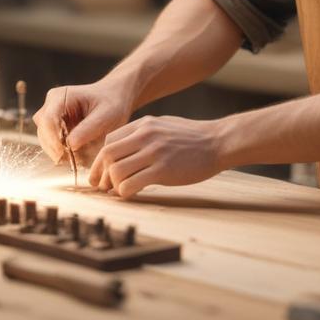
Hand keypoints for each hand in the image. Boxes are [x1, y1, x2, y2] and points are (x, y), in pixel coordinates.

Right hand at [32, 80, 135, 163]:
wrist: (114, 99)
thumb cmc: (111, 103)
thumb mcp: (106, 115)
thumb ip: (88, 128)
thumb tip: (70, 145)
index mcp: (61, 96)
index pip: (48, 119)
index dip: (53, 138)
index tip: (64, 153)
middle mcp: (52, 105)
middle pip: (43, 130)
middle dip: (55, 147)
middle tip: (72, 160)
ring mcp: (51, 116)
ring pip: (45, 138)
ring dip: (57, 151)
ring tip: (75, 159)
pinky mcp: (55, 127)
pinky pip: (51, 143)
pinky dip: (61, 152)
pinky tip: (75, 156)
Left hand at [88, 115, 224, 198]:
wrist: (218, 142)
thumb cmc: (192, 138)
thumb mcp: (163, 126)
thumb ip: (142, 135)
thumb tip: (123, 151)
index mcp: (143, 124)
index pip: (109, 140)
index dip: (101, 159)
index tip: (101, 172)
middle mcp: (145, 135)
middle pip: (107, 154)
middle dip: (100, 173)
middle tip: (102, 186)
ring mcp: (154, 152)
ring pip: (116, 170)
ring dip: (113, 184)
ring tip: (119, 190)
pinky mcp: (163, 170)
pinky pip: (132, 184)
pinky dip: (125, 192)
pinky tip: (131, 194)